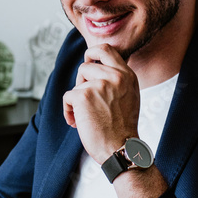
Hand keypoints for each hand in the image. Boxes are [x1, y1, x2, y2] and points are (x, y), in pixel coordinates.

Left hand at [62, 43, 139, 163]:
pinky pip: (67, 96)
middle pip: (86, 65)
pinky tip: (77, 123)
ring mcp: (99, 85)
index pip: (106, 49)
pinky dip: (68, 110)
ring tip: (85, 115)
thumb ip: (117, 79)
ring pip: (77, 83)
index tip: (87, 61)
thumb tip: (96, 65)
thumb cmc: (122, 127)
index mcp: (127, 75)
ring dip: (76, 99)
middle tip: (85, 100)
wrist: (120, 148)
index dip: (92, 53)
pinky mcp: (84, 96)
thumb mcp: (129, 96)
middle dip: (81, 82)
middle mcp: (115, 76)